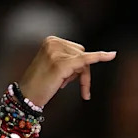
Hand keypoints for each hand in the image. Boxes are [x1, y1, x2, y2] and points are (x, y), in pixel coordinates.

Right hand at [0, 37, 114, 137]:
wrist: (26, 96)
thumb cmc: (40, 84)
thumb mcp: (54, 66)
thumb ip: (68, 60)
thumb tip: (86, 61)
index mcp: (51, 40)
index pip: (77, 49)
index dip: (80, 66)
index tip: (75, 81)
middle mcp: (53, 43)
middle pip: (83, 53)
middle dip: (82, 72)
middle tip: (74, 87)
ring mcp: (57, 52)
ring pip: (84, 61)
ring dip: (81, 78)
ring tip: (63, 85)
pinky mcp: (62, 64)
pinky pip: (85, 61)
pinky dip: (99, 57)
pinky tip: (111, 55)